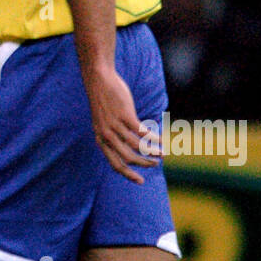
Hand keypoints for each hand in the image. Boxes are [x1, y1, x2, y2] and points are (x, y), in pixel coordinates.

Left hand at [83, 64, 160, 184]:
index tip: (140, 181)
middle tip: (155, 164)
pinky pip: (142, 132)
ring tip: (162, 153)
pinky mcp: (125, 115)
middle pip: (128, 158)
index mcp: (100, 140)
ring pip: (137, 146)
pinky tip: (161, 140)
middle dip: (144, 165)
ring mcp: (115, 125)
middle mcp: (106, 135)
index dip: (128, 175)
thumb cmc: (103, 101)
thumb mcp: (102, 122)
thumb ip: (111, 135)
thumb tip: (126, 147)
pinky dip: (153, 138)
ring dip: (152, 152)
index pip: (115, 164)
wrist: (98, 79)